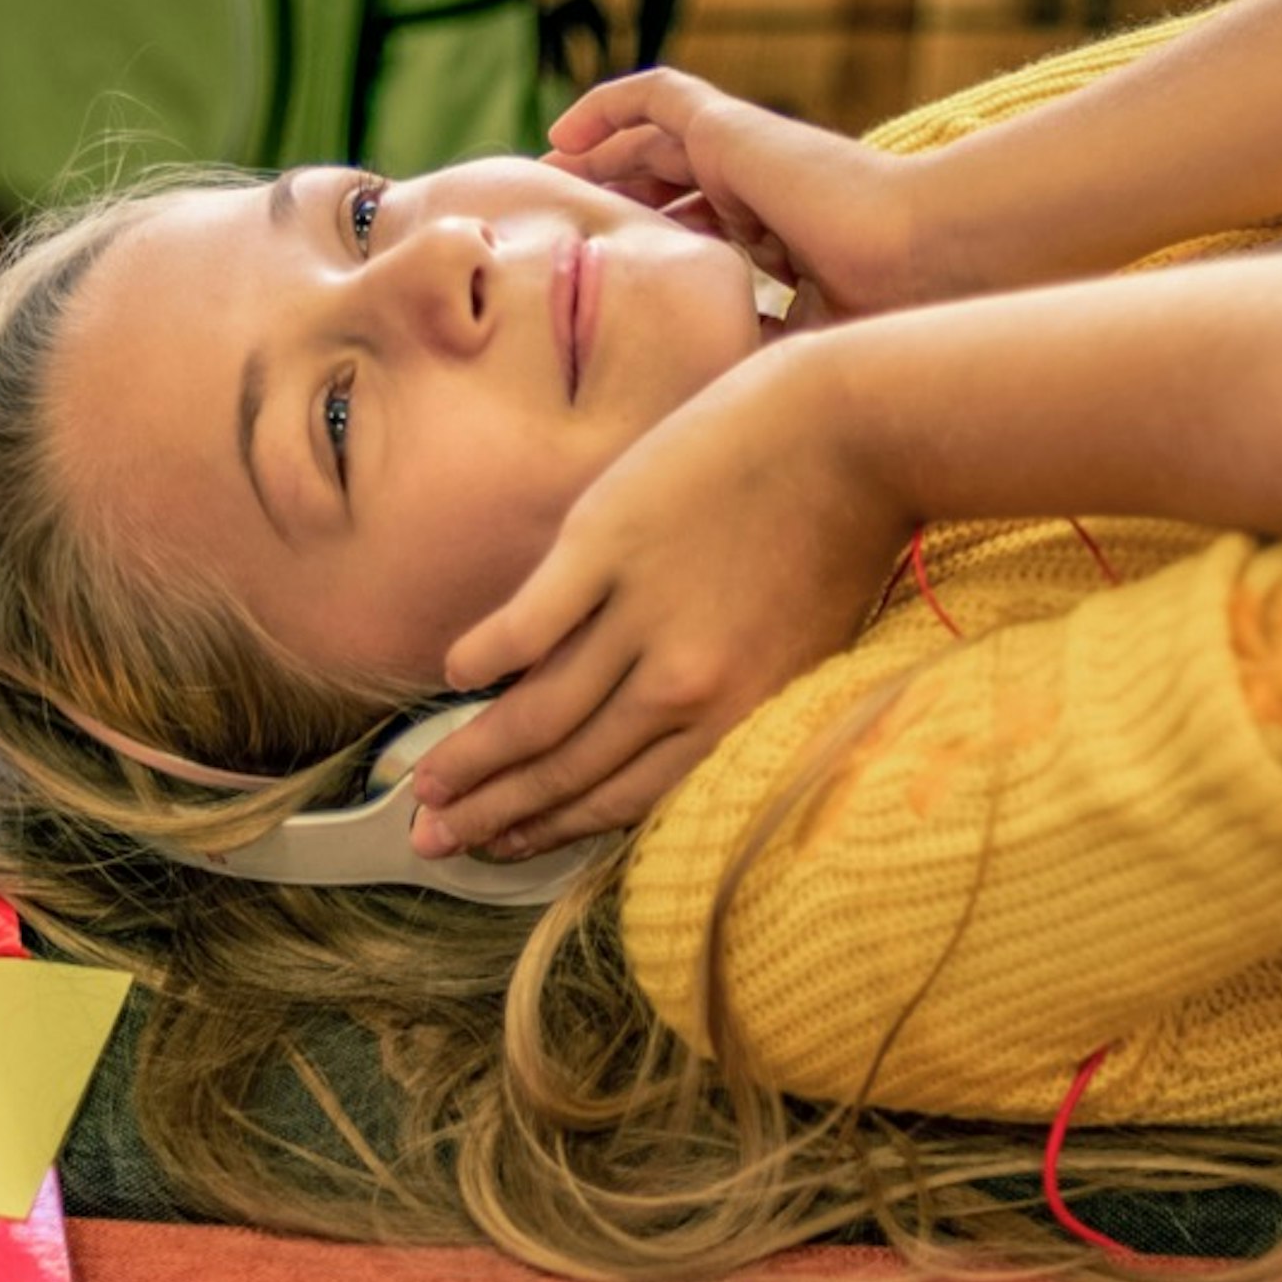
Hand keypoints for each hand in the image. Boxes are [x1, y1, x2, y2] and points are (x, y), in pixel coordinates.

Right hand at [404, 344, 904, 860]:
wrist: (855, 432)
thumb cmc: (843, 539)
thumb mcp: (802, 652)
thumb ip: (730, 705)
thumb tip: (654, 738)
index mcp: (737, 719)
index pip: (623, 797)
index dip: (552, 828)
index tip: (502, 849)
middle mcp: (683, 684)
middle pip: (569, 765)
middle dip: (494, 813)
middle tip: (433, 839)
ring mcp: (640, 612)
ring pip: (539, 709)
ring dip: (476, 754)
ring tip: (425, 785)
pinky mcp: (608, 541)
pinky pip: (531, 620)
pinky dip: (487, 652)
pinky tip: (454, 677)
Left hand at [542, 68, 936, 323]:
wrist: (919, 262)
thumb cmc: (882, 319)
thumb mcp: (796, 351)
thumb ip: (747, 357)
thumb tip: (692, 402)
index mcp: (781, 241)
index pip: (702, 234)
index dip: (653, 247)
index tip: (608, 279)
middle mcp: (762, 192)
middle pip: (670, 185)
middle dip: (614, 196)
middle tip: (557, 220)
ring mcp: (749, 156)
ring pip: (654, 140)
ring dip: (599, 152)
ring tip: (546, 169)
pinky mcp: (734, 127)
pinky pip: (659, 96)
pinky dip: (611, 103)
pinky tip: (563, 131)